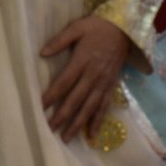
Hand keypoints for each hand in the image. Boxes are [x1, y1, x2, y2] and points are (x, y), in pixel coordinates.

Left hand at [39, 16, 131, 142]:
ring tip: (66, 138)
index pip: (64, 82)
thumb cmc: (97, 27)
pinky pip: (104, 107)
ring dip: (78, 123)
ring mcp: (103, 83)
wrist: (125, 29)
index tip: (39, 107)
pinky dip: (98, 121)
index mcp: (82, 60)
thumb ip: (60, 40)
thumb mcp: (77, 27)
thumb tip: (42, 52)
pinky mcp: (111, 86)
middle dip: (62, 116)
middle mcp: (93, 75)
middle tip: (49, 130)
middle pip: (76, 99)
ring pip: (89, 107)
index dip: (52, 96)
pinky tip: (92, 135)